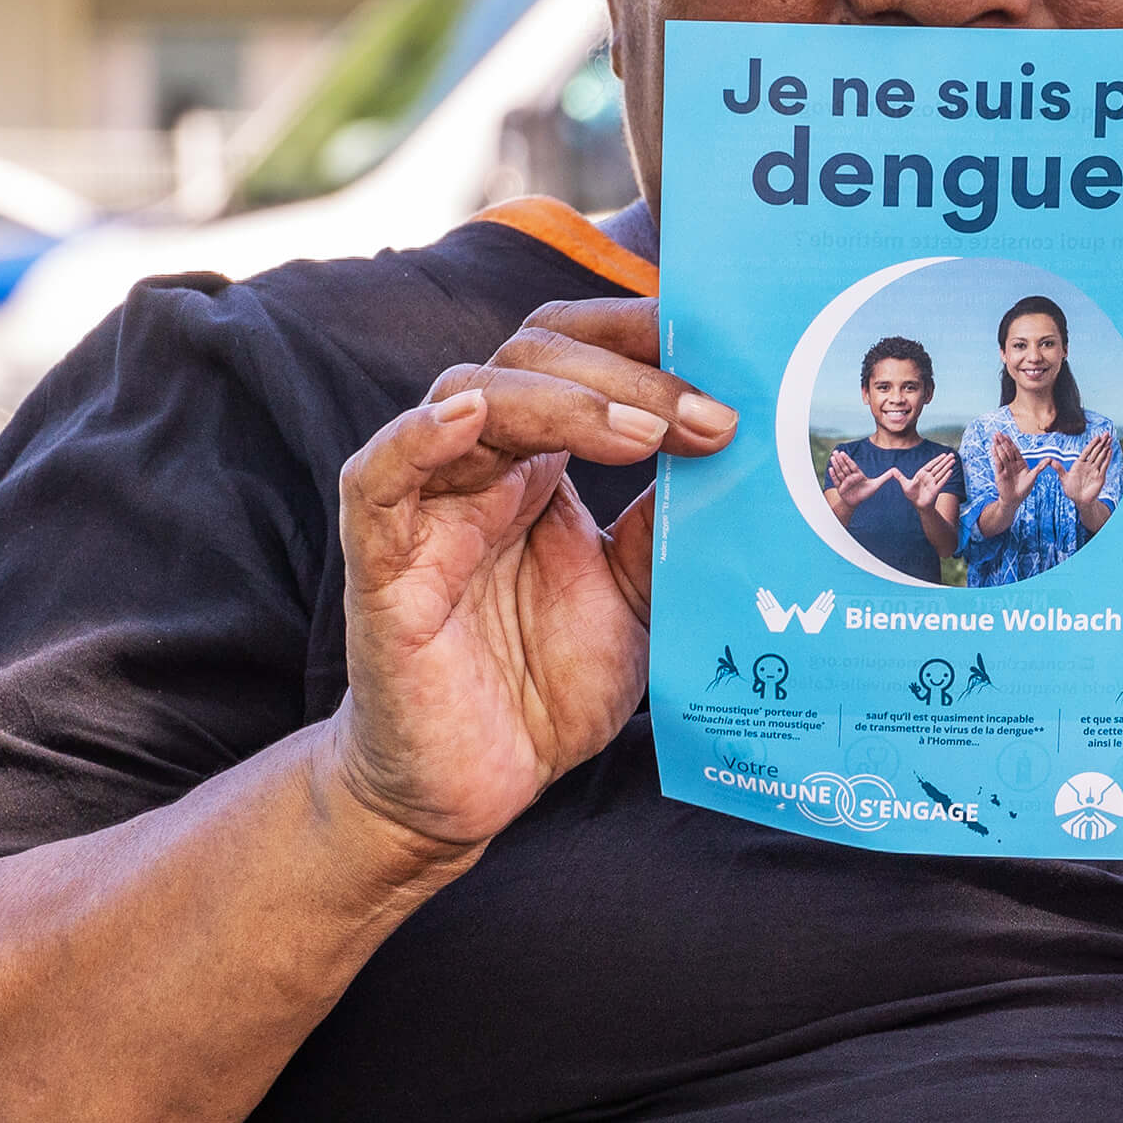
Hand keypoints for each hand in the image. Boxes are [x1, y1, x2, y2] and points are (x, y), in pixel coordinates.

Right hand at [332, 300, 736, 860]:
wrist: (477, 787)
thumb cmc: (547, 686)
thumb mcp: (640, 598)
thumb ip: (671, 527)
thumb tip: (745, 455)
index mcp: (538, 460)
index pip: (575, 352)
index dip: (640, 335)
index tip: (723, 343)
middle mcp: (481, 466)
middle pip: (534, 358)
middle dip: (630, 374)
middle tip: (713, 415)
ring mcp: (427, 507)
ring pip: (470, 394)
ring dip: (564, 400)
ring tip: (646, 434)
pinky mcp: (383, 567)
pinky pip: (377, 478)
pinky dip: (418, 437)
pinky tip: (467, 418)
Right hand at [825, 449, 886, 516]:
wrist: (857, 502)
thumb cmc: (865, 493)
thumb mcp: (876, 485)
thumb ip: (885, 477)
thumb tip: (894, 471)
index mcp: (858, 474)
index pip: (852, 465)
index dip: (848, 459)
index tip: (843, 453)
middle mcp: (850, 476)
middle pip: (845, 467)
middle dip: (840, 460)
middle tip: (836, 451)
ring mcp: (844, 482)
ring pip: (840, 472)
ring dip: (836, 465)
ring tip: (832, 457)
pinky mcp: (840, 488)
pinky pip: (836, 480)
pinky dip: (833, 475)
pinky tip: (830, 469)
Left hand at [902, 451, 956, 502]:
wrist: (917, 505)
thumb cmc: (912, 495)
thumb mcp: (904, 484)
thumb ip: (899, 476)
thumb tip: (892, 470)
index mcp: (922, 474)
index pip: (931, 465)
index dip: (937, 459)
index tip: (943, 455)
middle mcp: (929, 477)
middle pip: (938, 467)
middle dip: (944, 461)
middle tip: (951, 454)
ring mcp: (933, 483)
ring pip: (941, 472)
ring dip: (947, 466)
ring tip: (953, 460)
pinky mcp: (936, 489)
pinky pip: (942, 481)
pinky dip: (946, 476)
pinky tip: (951, 471)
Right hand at [985, 434, 1038, 529]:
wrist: (1014, 499)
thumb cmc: (1025, 489)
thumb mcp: (1033, 477)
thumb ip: (1040, 467)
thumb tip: (1050, 459)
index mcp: (1020, 463)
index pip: (1015, 450)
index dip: (1010, 442)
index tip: (1006, 435)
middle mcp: (1012, 464)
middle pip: (1007, 450)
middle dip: (1002, 442)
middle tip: (998, 433)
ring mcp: (1005, 468)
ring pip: (1002, 455)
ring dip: (998, 446)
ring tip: (994, 437)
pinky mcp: (1000, 473)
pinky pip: (997, 462)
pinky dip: (995, 455)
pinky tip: (993, 448)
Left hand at [1058, 430, 1113, 507]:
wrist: (1080, 501)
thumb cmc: (1071, 490)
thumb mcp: (1063, 479)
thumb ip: (1058, 469)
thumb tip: (1050, 460)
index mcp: (1079, 464)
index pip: (1087, 451)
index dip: (1092, 444)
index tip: (1097, 436)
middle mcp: (1088, 465)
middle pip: (1096, 451)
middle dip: (1101, 442)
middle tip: (1106, 433)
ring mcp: (1095, 470)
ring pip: (1101, 456)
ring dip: (1106, 448)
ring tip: (1110, 439)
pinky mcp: (1100, 476)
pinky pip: (1104, 465)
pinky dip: (1107, 458)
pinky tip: (1110, 451)